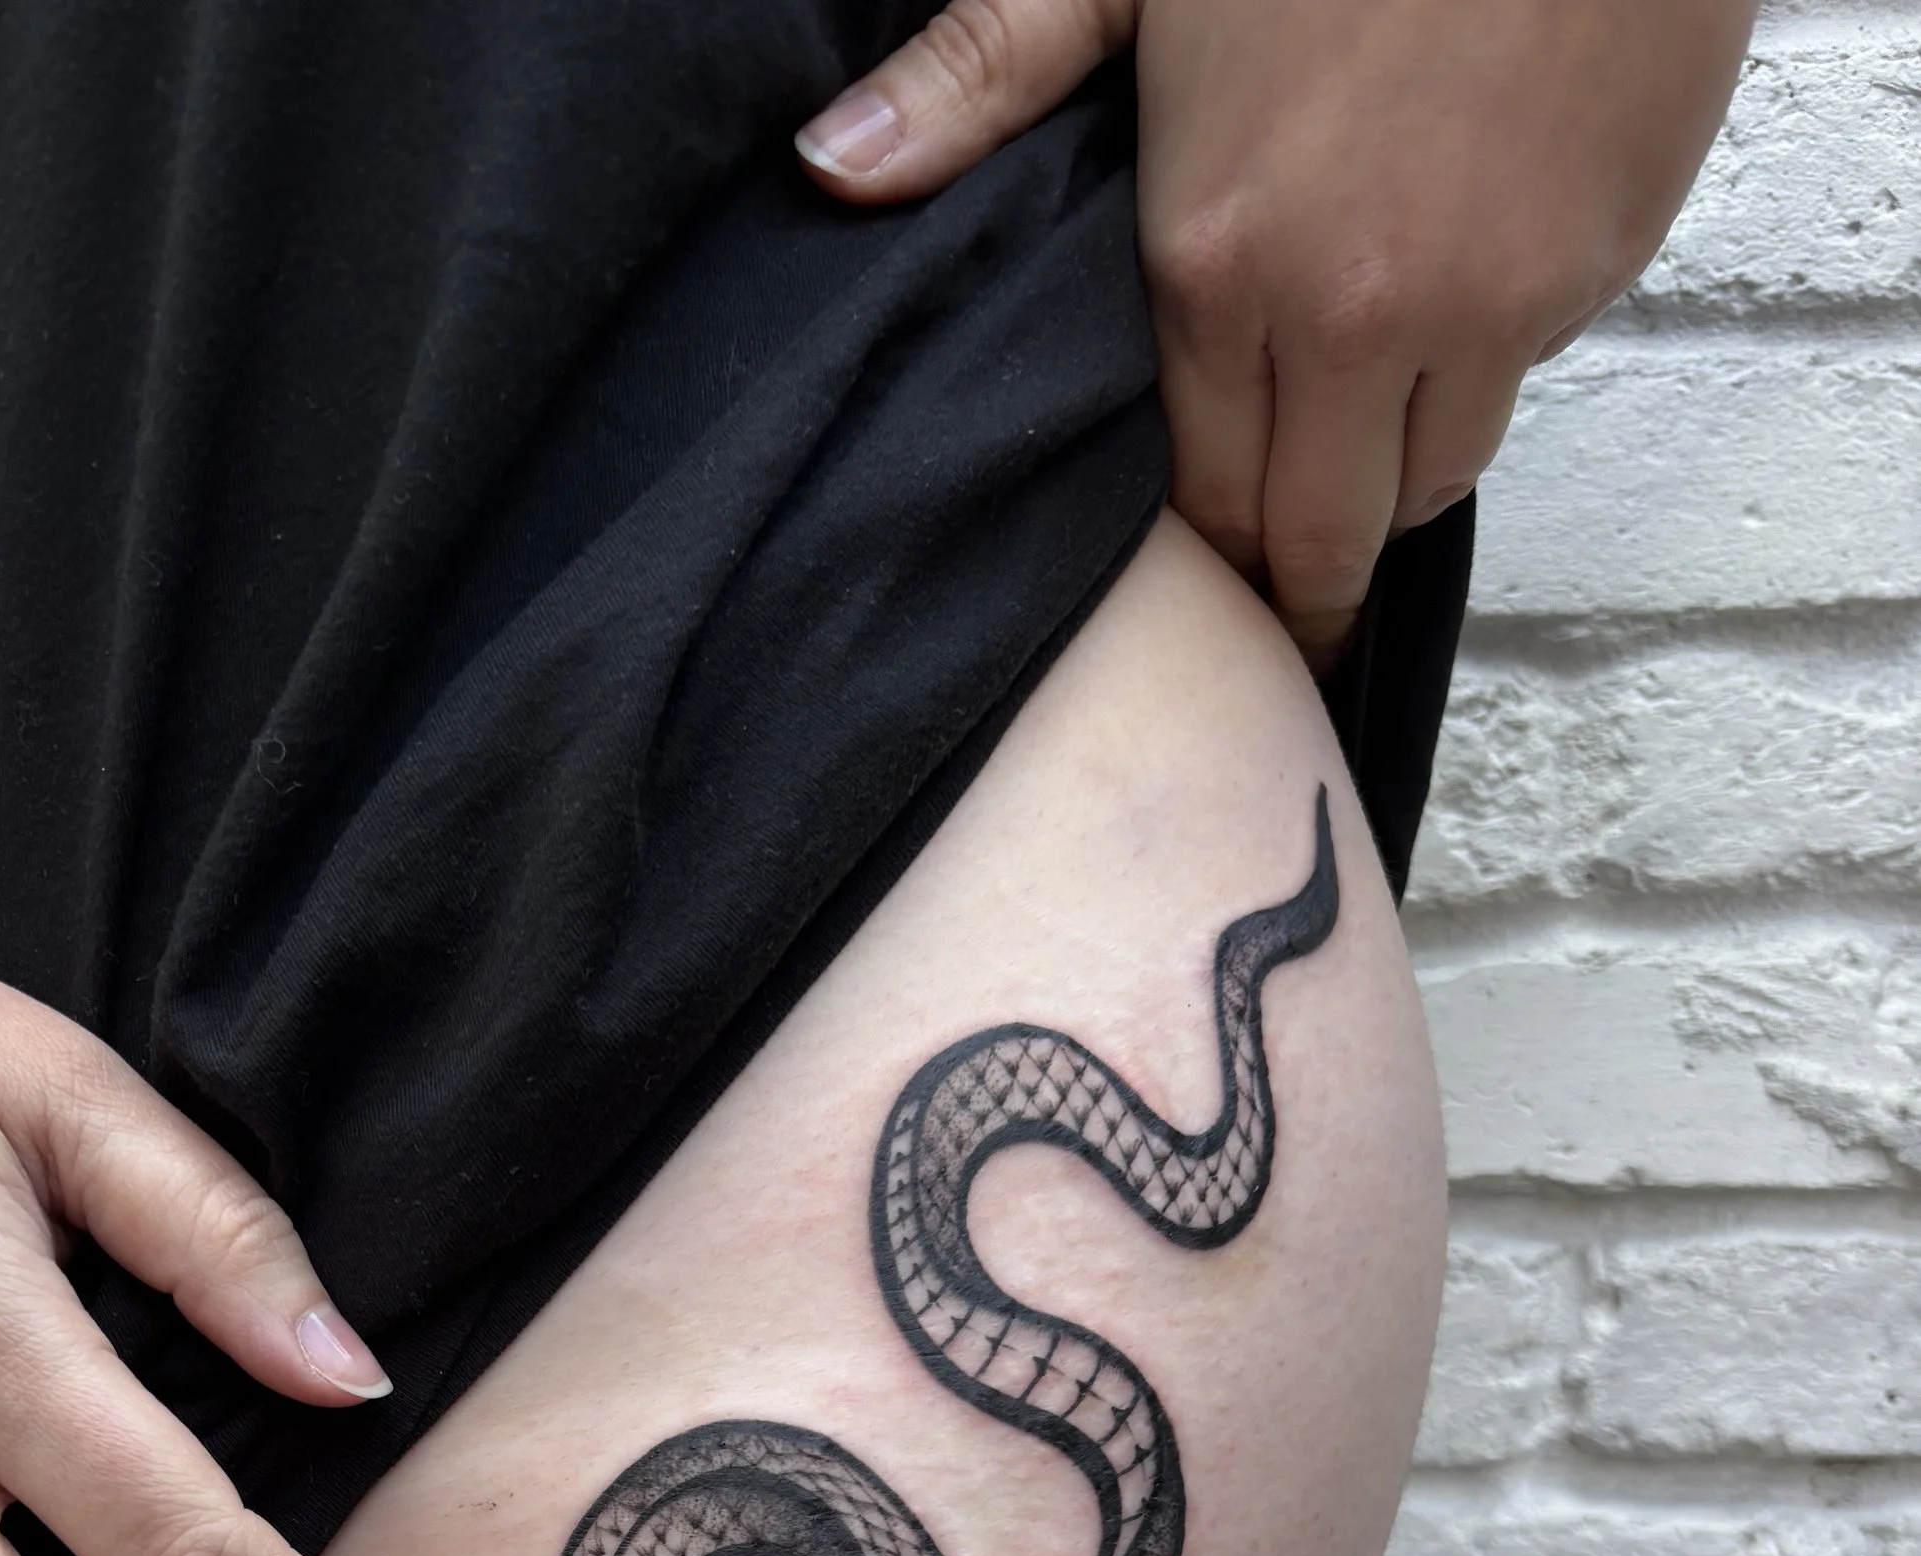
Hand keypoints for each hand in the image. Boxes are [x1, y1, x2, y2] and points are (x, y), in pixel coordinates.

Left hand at [798, 0, 1756, 667]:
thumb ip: (987, 72)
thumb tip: (831, 168)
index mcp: (1219, 261)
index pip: (1207, 497)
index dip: (1210, 550)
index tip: (1208, 584)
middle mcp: (1355, 315)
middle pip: (1323, 535)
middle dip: (1302, 583)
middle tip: (1292, 614)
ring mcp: (1490, 300)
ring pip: (1435, 476)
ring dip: (1396, 471)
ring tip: (1366, 445)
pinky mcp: (1593, 263)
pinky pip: (1530, 368)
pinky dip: (1496, 351)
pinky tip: (1468, 274)